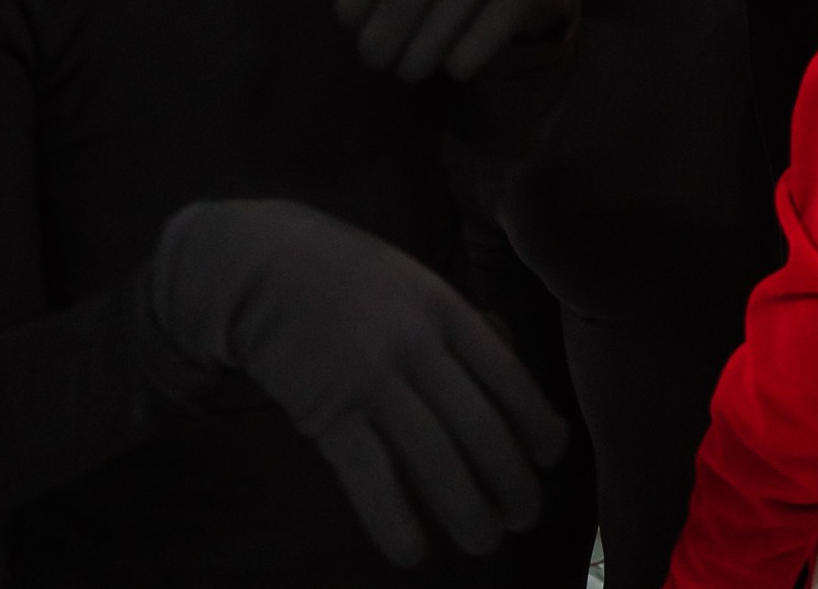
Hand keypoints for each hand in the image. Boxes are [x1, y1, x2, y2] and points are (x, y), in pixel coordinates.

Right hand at [148, 197, 563, 566]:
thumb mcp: (416, 282)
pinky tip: (414, 551)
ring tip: (484, 541)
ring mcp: (369, 377)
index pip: (505, 372)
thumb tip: (516, 371)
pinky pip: (368, 475)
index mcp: (442, 305)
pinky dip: (394, 519)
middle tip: (525, 514)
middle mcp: (414, 341)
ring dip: (464, 508)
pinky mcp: (327, 411)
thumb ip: (462, 323)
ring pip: (432, 457)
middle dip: (509, 478)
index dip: (534, 420)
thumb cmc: (351, 280)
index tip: (552, 456)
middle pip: (477, 423)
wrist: (264, 265)